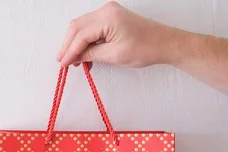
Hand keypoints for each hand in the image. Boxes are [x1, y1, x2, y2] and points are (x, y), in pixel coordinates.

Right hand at [57, 1, 183, 67]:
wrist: (164, 43)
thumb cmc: (145, 48)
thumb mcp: (114, 55)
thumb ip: (91, 54)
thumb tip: (74, 58)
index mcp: (107, 17)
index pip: (80, 35)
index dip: (69, 51)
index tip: (63, 65)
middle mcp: (105, 10)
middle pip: (77, 27)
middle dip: (68, 45)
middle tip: (64, 62)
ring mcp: (108, 11)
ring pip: (81, 27)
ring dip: (76, 43)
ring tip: (74, 61)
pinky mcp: (110, 17)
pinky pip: (90, 27)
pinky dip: (85, 40)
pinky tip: (84, 54)